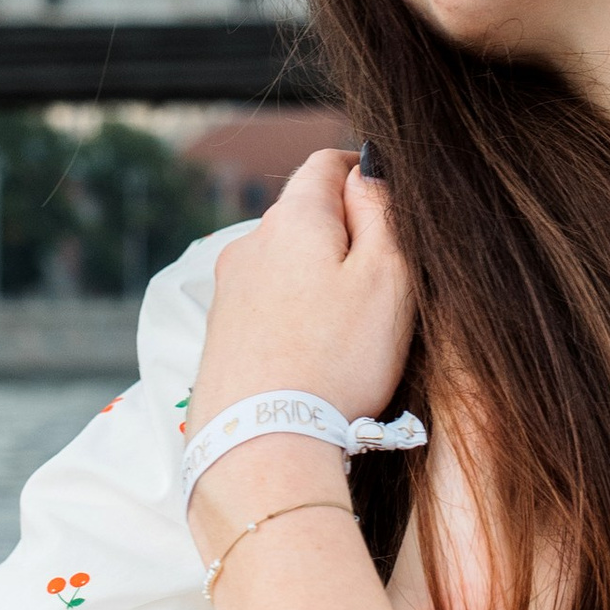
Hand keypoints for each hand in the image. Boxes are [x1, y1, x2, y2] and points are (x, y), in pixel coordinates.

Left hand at [187, 154, 415, 544]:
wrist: (262, 445)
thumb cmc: (338, 361)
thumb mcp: (387, 277)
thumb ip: (382, 213)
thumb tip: (368, 171)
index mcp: (293, 218)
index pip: (326, 164)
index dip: (363, 172)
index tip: (389, 200)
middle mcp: (251, 244)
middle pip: (303, 215)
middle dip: (343, 231)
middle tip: (385, 275)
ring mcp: (229, 290)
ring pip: (284, 262)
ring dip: (317, 277)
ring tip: (352, 326)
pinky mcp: (221, 333)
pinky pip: (267, 304)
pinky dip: (295, 313)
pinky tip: (317, 352)